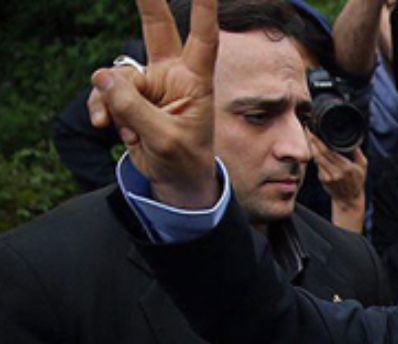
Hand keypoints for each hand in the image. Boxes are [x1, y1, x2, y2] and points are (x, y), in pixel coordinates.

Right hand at [90, 0, 218, 208]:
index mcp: (195, 81)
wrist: (174, 180)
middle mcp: (172, 75)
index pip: (203, 40)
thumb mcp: (164, 139)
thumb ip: (134, 108)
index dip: (204, 12)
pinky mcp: (127, 96)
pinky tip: (106, 126)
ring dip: (111, 102)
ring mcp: (148, 83)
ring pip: (116, 76)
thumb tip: (101, 76)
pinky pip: (104, 92)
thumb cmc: (183, 158)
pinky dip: (101, 109)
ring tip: (123, 129)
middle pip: (158, 29)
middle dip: (148, 2)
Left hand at [310, 134, 367, 206]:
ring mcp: (327, 177)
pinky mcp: (322, 179)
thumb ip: (358, 153)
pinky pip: (317, 165)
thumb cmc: (357, 182)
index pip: (329, 151)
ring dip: (311, 147)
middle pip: (319, 153)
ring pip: (316, 158)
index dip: (319, 141)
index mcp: (346, 168)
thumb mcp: (363, 166)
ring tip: (309, 137)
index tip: (314, 132)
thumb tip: (353, 141)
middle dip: (312, 141)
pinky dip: (315, 156)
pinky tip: (314, 148)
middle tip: (308, 130)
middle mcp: (336, 173)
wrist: (349, 199)